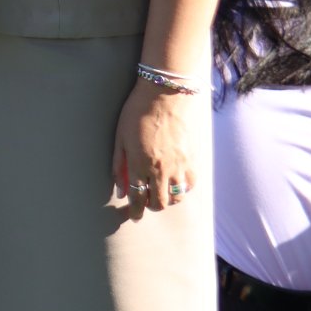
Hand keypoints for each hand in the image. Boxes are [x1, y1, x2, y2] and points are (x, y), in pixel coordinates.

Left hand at [112, 79, 199, 218]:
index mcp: (139, 164)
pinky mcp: (192, 160)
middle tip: (145, 203)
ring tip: (159, 192)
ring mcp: (179, 165)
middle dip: (150, 206)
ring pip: (176, 197)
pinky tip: (174, 182)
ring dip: (166, 199)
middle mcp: (160, 169)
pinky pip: (190, 185)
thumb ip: (118, 165)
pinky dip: (182, 189)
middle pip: (159, 203)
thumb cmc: (136, 113)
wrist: (165, 95)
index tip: (134, 215)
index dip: (135, 210)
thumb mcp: (119, 137)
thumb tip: (120, 189)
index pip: (137, 197)